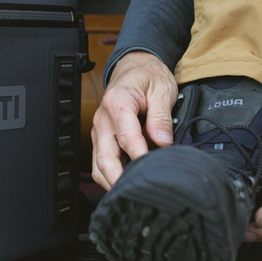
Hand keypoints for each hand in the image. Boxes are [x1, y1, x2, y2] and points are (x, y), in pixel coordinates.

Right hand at [91, 51, 177, 189]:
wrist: (134, 67)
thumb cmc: (148, 76)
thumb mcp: (162, 90)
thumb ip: (161, 117)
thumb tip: (163, 142)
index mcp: (117, 102)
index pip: (127, 138)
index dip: (140, 158)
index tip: (152, 171)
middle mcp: (103, 118)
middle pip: (105, 158)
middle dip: (119, 179)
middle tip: (138, 194)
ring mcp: (99, 130)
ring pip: (98, 164)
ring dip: (112, 181)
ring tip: (133, 193)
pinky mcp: (101, 137)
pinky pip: (100, 161)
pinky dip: (110, 175)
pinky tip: (126, 182)